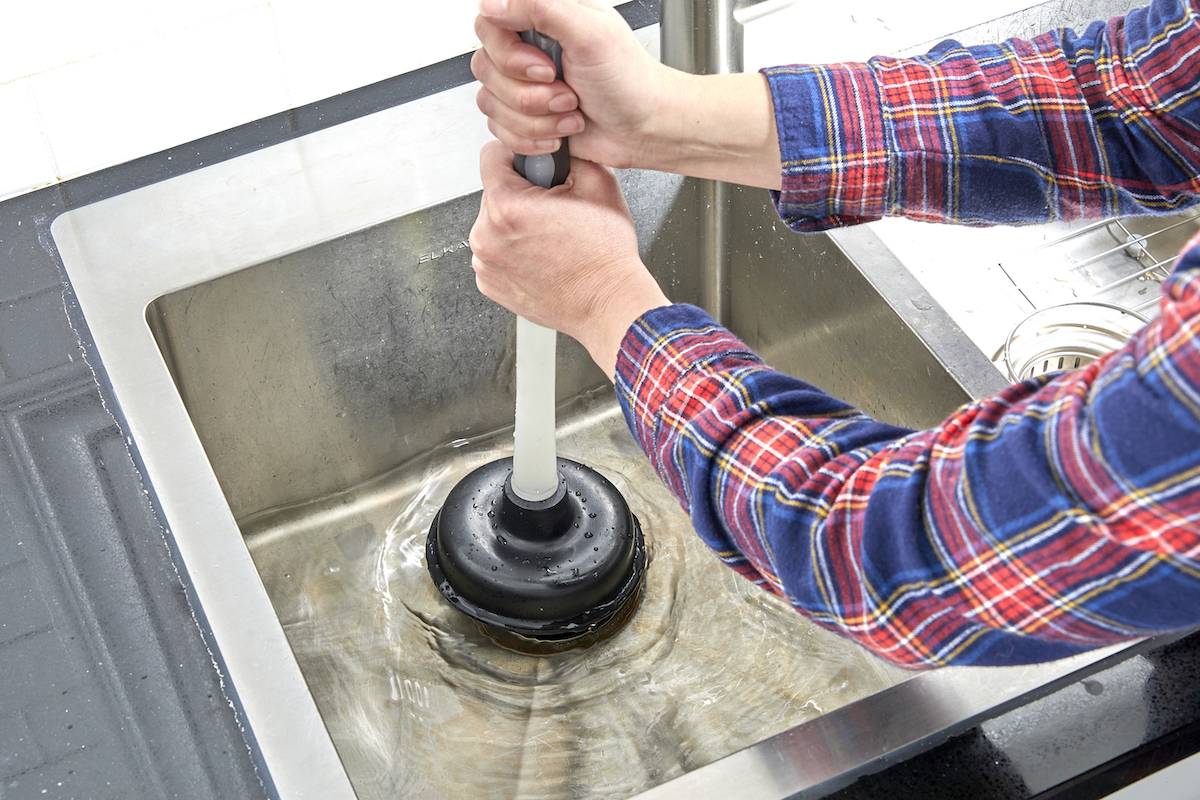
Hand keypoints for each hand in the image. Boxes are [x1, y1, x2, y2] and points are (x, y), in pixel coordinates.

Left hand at [470, 141, 669, 377]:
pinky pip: (495, 252)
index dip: (518, 155)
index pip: (491, 154)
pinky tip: (542, 256)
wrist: (609, 303)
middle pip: (494, 191)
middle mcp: (487, 237)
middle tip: (554, 210)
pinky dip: (513, 250)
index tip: (535, 168)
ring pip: (493, 223)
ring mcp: (485, 264)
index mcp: (507, 207)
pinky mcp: (489, 284)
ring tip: (550, 237)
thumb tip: (555, 139)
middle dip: (521, 193)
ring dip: (516, 223)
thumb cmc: (606, 255)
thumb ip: (567, 151)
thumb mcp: (597, 181)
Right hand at [472, 0, 782, 188]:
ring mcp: (527, 86)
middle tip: (566, 92)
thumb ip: (539, 8)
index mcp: (543, 18)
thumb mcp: (589, 32)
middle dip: (529, 94)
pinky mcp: (528, 118)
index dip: (508, 53)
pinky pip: (502, 131)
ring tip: (571, 112)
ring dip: (537, 119)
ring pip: (492, 104)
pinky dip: (534, 138)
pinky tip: (562, 132)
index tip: (543, 67)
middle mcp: (530, 50)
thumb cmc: (631, 82)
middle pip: (487, 68)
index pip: (489, 24)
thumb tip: (493, 3)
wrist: (646, 129)